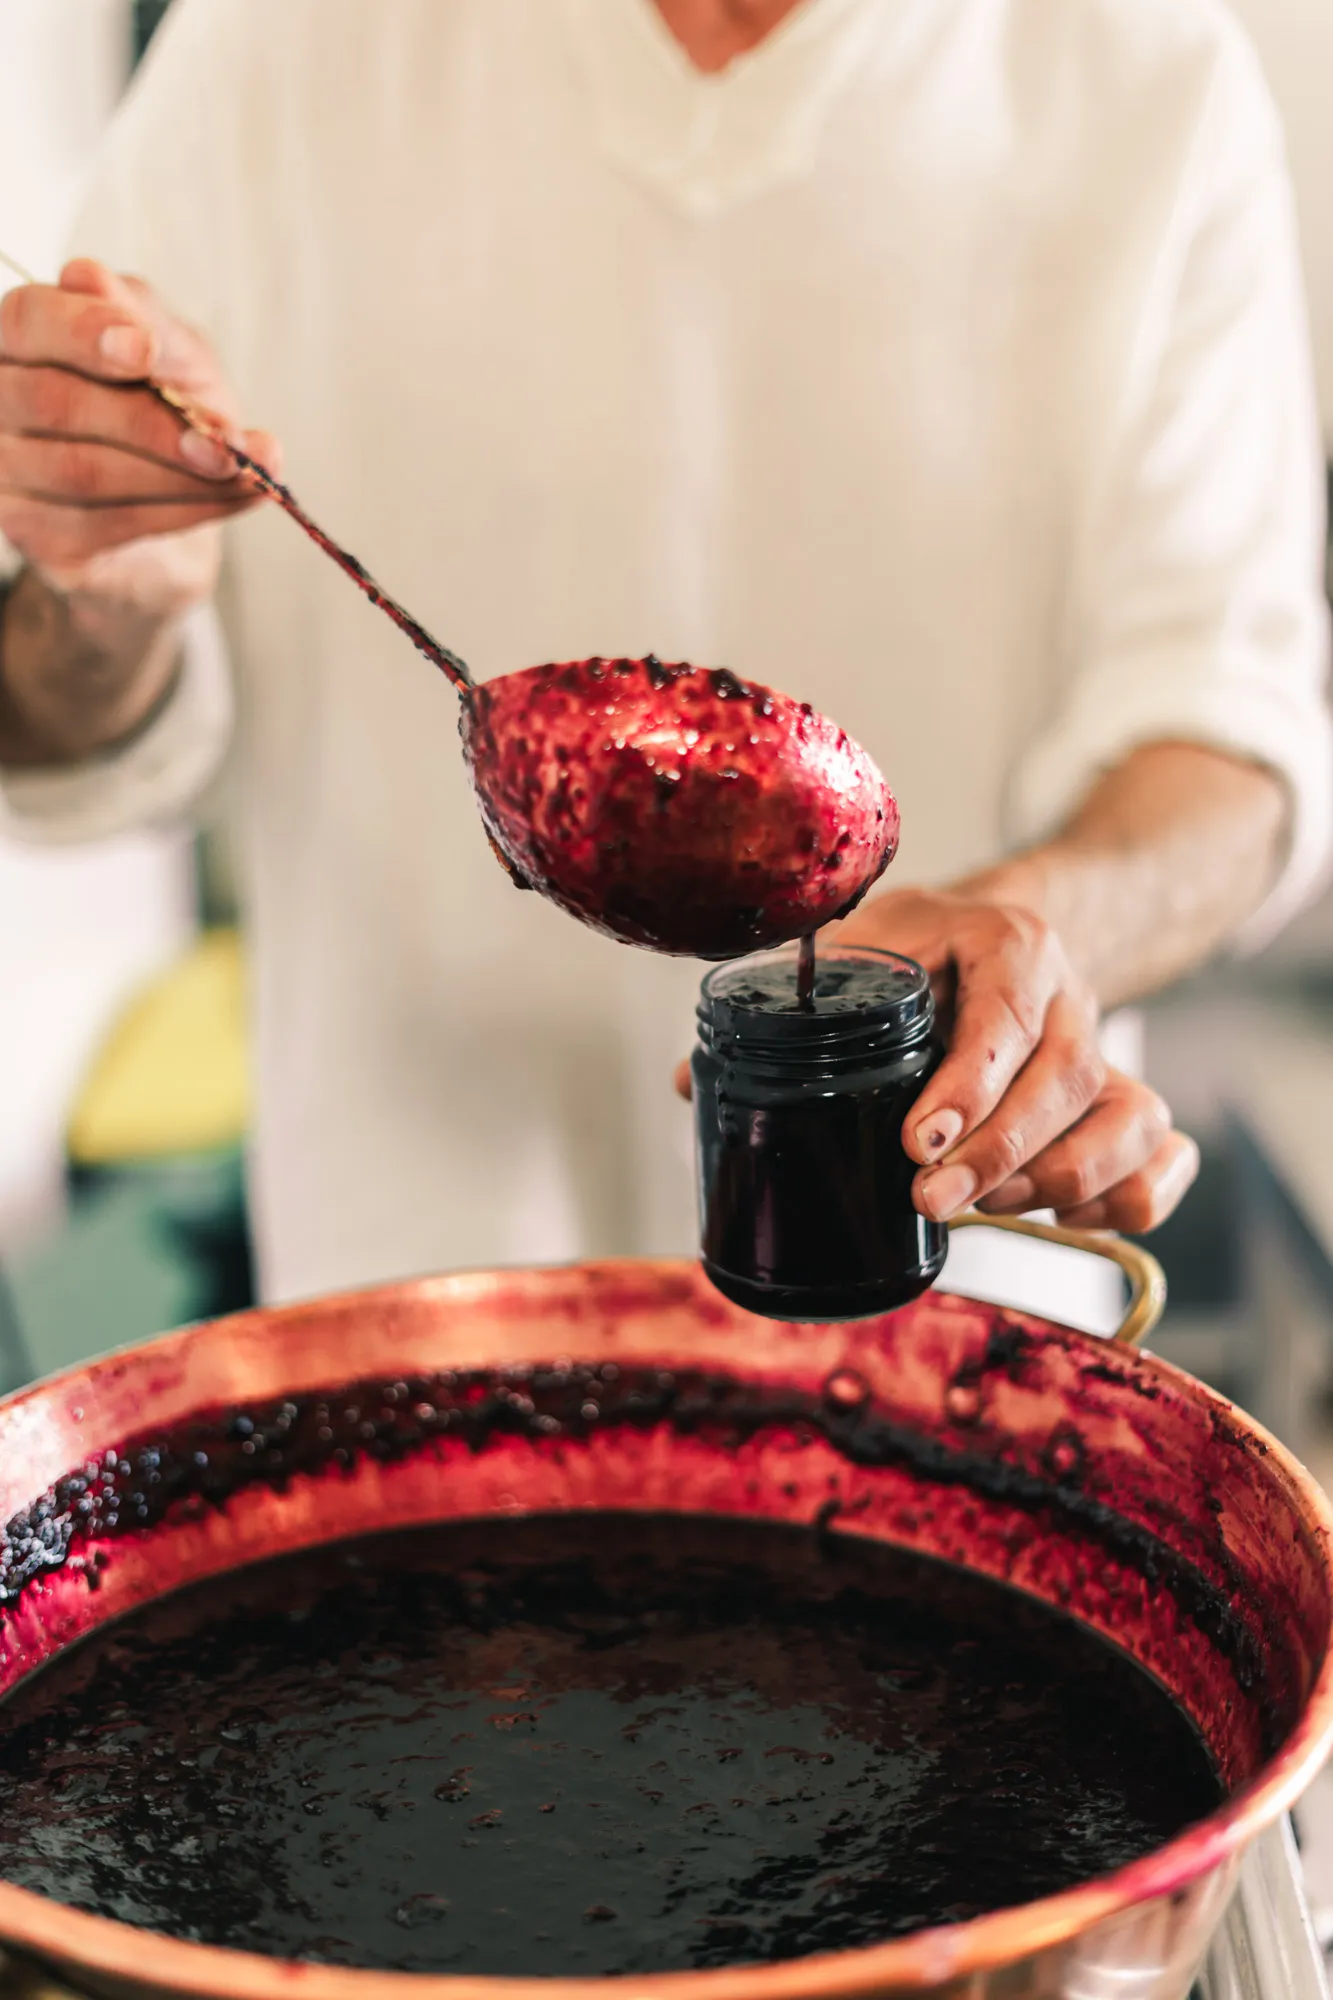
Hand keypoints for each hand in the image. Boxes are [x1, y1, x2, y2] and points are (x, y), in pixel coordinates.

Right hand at [0, 259, 278, 613]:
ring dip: (178, 476)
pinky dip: (184, 510)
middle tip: (224, 442)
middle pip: (57, 402)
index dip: (82, 333)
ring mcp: (6, 473)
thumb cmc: (167, 410)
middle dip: (152, 423)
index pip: (28, 321)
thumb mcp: (175, 355)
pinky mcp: (35, 533)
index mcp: (23, 339)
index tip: (144, 348)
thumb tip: (92, 279)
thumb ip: (145, 320)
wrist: (177, 502)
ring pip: (84, 472)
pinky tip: (233, 497)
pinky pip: (107, 522)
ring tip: (247, 472)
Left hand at [832, 887, 1198, 1232]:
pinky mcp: (1128, 1104)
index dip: (969, 1088)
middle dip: (999, 1154)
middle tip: (931, 1198)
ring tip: (984, 1205)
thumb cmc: (922, 952)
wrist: (992, 940)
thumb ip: (822, 992)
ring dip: (1058, 1179)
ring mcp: (1110, 1053)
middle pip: (1069, 1080)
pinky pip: (1164, 1158)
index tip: (921, 1142)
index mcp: (1013, 946)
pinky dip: (1121, 1200)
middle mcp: (1073, 999)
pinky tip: (1054, 1215)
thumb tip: (726, 1061)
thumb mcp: (870, 945)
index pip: (1008, 1018)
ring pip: (1134, 1120)